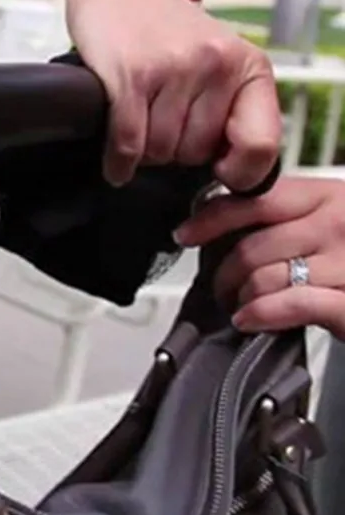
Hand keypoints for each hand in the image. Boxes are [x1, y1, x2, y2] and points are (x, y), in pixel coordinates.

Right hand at [67, 0, 281, 189]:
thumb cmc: (161, 25)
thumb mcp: (217, 59)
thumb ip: (229, 107)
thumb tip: (223, 171)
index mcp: (248, 65)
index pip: (260, 145)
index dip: (237, 170)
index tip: (217, 168)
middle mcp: (216, 65)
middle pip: (196, 153)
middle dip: (174, 151)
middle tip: (160, 125)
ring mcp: (174, 69)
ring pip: (160, 151)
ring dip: (144, 151)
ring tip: (138, 123)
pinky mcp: (131, 75)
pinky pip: (128, 142)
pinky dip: (119, 161)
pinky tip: (116, 162)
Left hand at [174, 177, 344, 338]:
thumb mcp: (333, 220)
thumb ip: (289, 217)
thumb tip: (220, 224)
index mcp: (328, 194)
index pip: (252, 201)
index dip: (209, 219)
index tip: (185, 235)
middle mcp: (339, 222)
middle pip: (251, 245)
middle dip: (222, 273)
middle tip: (218, 288)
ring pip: (264, 277)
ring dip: (240, 297)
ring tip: (240, 305)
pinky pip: (290, 304)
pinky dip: (260, 313)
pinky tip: (249, 319)